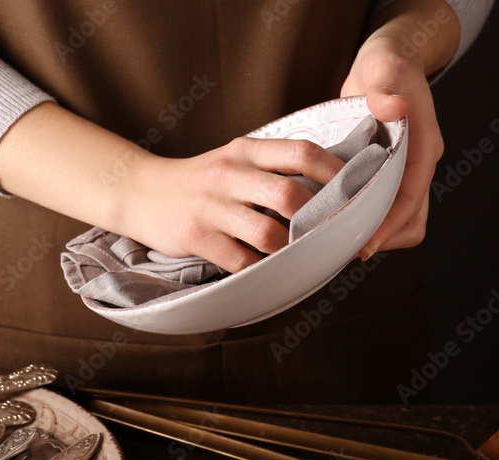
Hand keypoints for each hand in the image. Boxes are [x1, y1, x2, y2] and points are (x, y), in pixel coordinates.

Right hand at [117, 138, 344, 272]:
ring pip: (268, 234)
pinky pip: (241, 261)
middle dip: (317, 219)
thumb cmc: (198, 182)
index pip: (301, 152)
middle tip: (331, 233)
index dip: (336, 171)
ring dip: (290, 250)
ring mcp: (212, 206)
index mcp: (245, 150)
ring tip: (296, 254)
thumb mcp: (233, 159)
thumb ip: (271, 167)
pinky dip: (260, 270)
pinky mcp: (197, 236)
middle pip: (290, 195)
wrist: (140, 192)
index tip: (357, 188)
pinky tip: (265, 269)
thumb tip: (328, 186)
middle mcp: (229, 173)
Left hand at [341, 1, 459, 257]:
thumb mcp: (385, 67)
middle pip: (410, 220)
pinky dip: (363, 217)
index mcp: (424, 146)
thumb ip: (386, 86)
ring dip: (373, 231)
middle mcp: (417, 164)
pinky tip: (335, 218)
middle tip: (344, 246)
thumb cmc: (388, 64)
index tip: (365, 244)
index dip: (390, 226)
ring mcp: (403, 171)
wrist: (387, 61)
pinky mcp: (387, 173)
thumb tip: (392, 106)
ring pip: (397, 219)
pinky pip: (381, 207)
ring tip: (338, 237)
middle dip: (382, 237)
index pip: (411, 199)